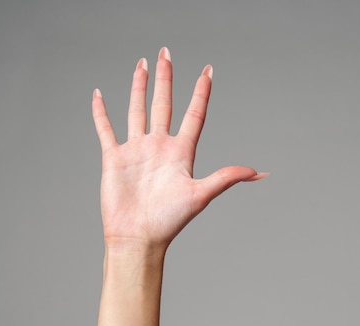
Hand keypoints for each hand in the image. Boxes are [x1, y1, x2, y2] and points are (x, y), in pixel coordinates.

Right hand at [92, 47, 266, 252]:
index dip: (201, 92)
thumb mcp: (200, 195)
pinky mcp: (114, 158)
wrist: (138, 238)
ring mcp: (136, 151)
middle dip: (165, 78)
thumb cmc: (169, 221)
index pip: (193, 114)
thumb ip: (227, 178)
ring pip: (137, 110)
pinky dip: (101, 112)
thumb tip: (260, 173)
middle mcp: (159, 147)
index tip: (208, 70)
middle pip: (164, 104)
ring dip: (138, 87)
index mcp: (181, 153)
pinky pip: (106, 129)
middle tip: (166, 53)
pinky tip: (99, 94)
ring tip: (142, 64)